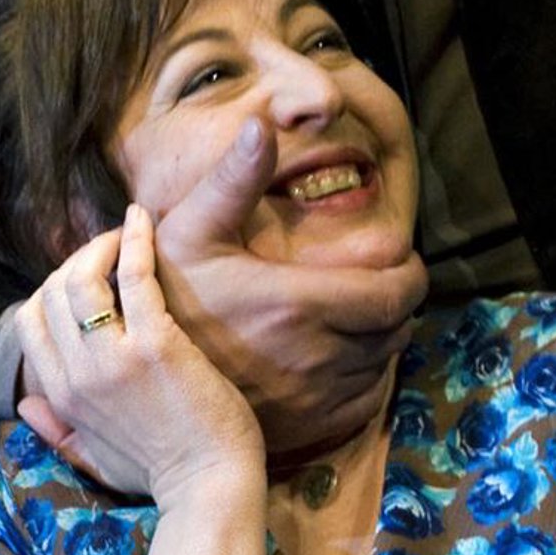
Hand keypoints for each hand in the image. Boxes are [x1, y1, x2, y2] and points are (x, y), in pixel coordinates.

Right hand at [13, 205, 262, 503]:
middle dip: (75, 262)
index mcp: (62, 398)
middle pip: (52, 292)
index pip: (29, 321)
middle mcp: (78, 374)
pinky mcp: (156, 344)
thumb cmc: (160, 474)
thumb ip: (57, 431)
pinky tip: (142, 221)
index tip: (84, 281)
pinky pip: (134, 276)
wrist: (209, 487)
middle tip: (107, 252)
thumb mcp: (93, 458)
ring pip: (81, 279)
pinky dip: (135, 241)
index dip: (51, 290)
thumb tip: (24, 404)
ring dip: (100, 246)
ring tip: (123, 236)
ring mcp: (114, 358)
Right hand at [153, 118, 428, 454]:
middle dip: (395, 304)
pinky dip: (364, 378)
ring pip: (383, 365)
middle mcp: (318, 357)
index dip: (411, 276)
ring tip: (356, 317)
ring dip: (379, 339)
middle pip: (396, 329)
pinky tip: (338, 358)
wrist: (144, 386)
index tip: (402, 263)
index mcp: (299, 304)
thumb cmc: (166, 301)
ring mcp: (316, 399)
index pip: (396, 294)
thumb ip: (233, 181)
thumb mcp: (190, 232)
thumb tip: (260, 126)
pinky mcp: (310, 429)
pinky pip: (365, 402)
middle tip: (377, 285)